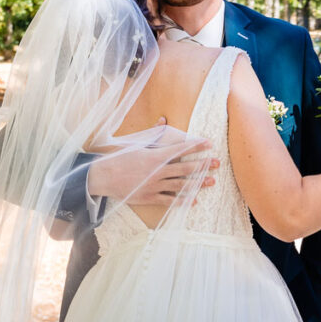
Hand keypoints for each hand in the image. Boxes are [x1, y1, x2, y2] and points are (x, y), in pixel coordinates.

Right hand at [87, 119, 219, 205]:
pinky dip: (182, 201)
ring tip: (211, 181)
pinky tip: (194, 200)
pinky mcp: (150, 197)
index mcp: (155, 155)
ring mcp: (155, 185)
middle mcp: (158, 171)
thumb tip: (163, 120)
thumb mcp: (136, 144)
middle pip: (185, 167)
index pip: (181, 148)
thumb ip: (153, 133)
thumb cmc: (120, 158)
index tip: (209, 143)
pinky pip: (170, 200)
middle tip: (217, 163)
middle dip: (203, 164)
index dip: (196, 145)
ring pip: (181, 184)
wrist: (104, 177)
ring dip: (198, 183)